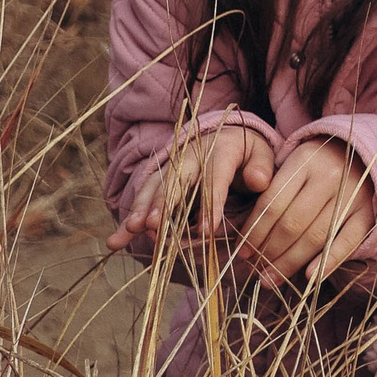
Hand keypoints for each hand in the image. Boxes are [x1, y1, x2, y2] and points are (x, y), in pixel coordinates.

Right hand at [114, 120, 273, 253]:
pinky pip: (143, 198)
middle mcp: (191, 157)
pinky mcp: (160, 179)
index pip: (215, 177)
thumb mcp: (261, 153)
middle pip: (176, 181)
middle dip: (164, 204)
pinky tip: (115, 241)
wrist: (226, 135)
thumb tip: (258, 181)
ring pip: (155, 189)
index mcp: (219, 149)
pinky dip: (130, 219)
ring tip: (132, 229)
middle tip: (154, 226)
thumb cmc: (247, 152)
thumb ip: (261, 166)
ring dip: (142, 210)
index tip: (208, 229)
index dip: (211, 203)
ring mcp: (172, 167)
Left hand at [234, 135, 376, 283]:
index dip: (254, 232)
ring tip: (269, 279)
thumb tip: (246, 233)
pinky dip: (328, 261)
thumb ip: (272, 190)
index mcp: (305, 160)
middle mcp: (329, 176)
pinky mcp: (368, 213)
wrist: (363, 154)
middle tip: (254, 269)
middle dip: (268, 251)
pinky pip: (347, 242)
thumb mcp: (292, 163)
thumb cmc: (317, 164)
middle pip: (292, 223)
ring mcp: (352, 195)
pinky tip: (308, 276)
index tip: (242, 252)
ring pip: (315, 237)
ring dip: (289, 263)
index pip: (272, 203)